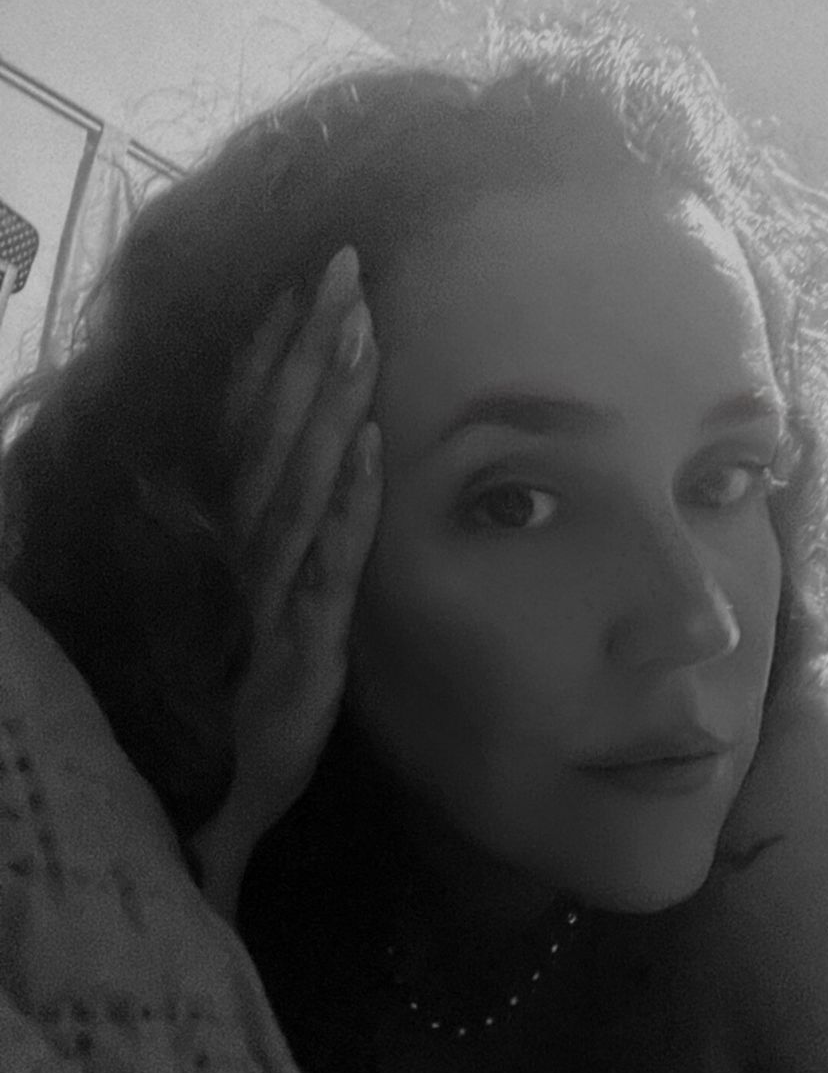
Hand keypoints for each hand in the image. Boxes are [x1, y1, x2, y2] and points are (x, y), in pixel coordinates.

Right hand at [193, 246, 381, 915]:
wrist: (209, 807)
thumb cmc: (226, 703)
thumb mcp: (238, 614)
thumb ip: (258, 544)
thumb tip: (283, 473)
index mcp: (227, 540)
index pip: (245, 426)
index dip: (270, 353)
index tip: (300, 282)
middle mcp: (239, 555)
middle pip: (272, 433)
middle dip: (307, 348)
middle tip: (345, 265)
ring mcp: (268, 598)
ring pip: (298, 482)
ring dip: (328, 401)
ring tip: (363, 325)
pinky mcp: (300, 648)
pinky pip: (325, 564)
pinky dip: (347, 502)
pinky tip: (373, 444)